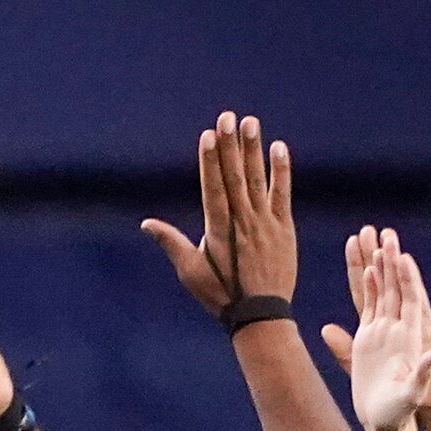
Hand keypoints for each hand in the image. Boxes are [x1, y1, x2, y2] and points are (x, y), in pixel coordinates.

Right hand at [145, 111, 296, 316]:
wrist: (261, 314)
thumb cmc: (221, 295)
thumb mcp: (190, 271)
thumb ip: (171, 242)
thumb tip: (146, 223)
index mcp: (218, 230)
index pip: (214, 187)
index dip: (211, 160)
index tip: (209, 135)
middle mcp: (243, 221)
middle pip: (235, 176)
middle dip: (231, 145)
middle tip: (229, 117)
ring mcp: (265, 223)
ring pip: (257, 180)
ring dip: (253, 150)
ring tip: (251, 123)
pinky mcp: (284, 228)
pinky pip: (282, 194)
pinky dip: (281, 171)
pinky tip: (278, 148)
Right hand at [328, 230, 430, 430]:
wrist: (389, 420)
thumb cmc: (403, 409)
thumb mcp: (416, 392)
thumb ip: (423, 372)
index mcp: (410, 337)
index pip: (409, 299)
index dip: (405, 277)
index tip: (401, 255)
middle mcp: (398, 328)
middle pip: (393, 287)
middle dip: (389, 259)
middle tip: (384, 232)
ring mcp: (385, 331)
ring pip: (381, 291)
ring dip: (378, 265)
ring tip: (371, 240)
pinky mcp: (370, 338)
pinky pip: (369, 306)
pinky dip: (369, 286)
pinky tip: (367, 270)